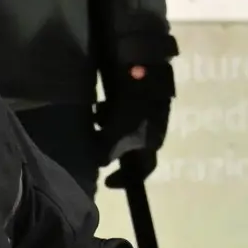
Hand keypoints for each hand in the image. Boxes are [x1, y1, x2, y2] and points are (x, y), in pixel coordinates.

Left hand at [98, 54, 174, 189]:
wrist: (142, 66)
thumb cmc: (130, 105)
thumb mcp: (115, 133)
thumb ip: (105, 152)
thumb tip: (100, 161)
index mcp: (151, 143)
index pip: (143, 170)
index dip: (126, 179)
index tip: (108, 182)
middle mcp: (153, 129)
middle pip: (131, 147)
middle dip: (111, 148)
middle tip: (94, 144)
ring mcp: (149, 111)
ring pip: (125, 128)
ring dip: (108, 128)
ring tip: (94, 120)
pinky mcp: (141, 95)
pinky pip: (123, 111)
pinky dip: (110, 112)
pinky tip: (99, 105)